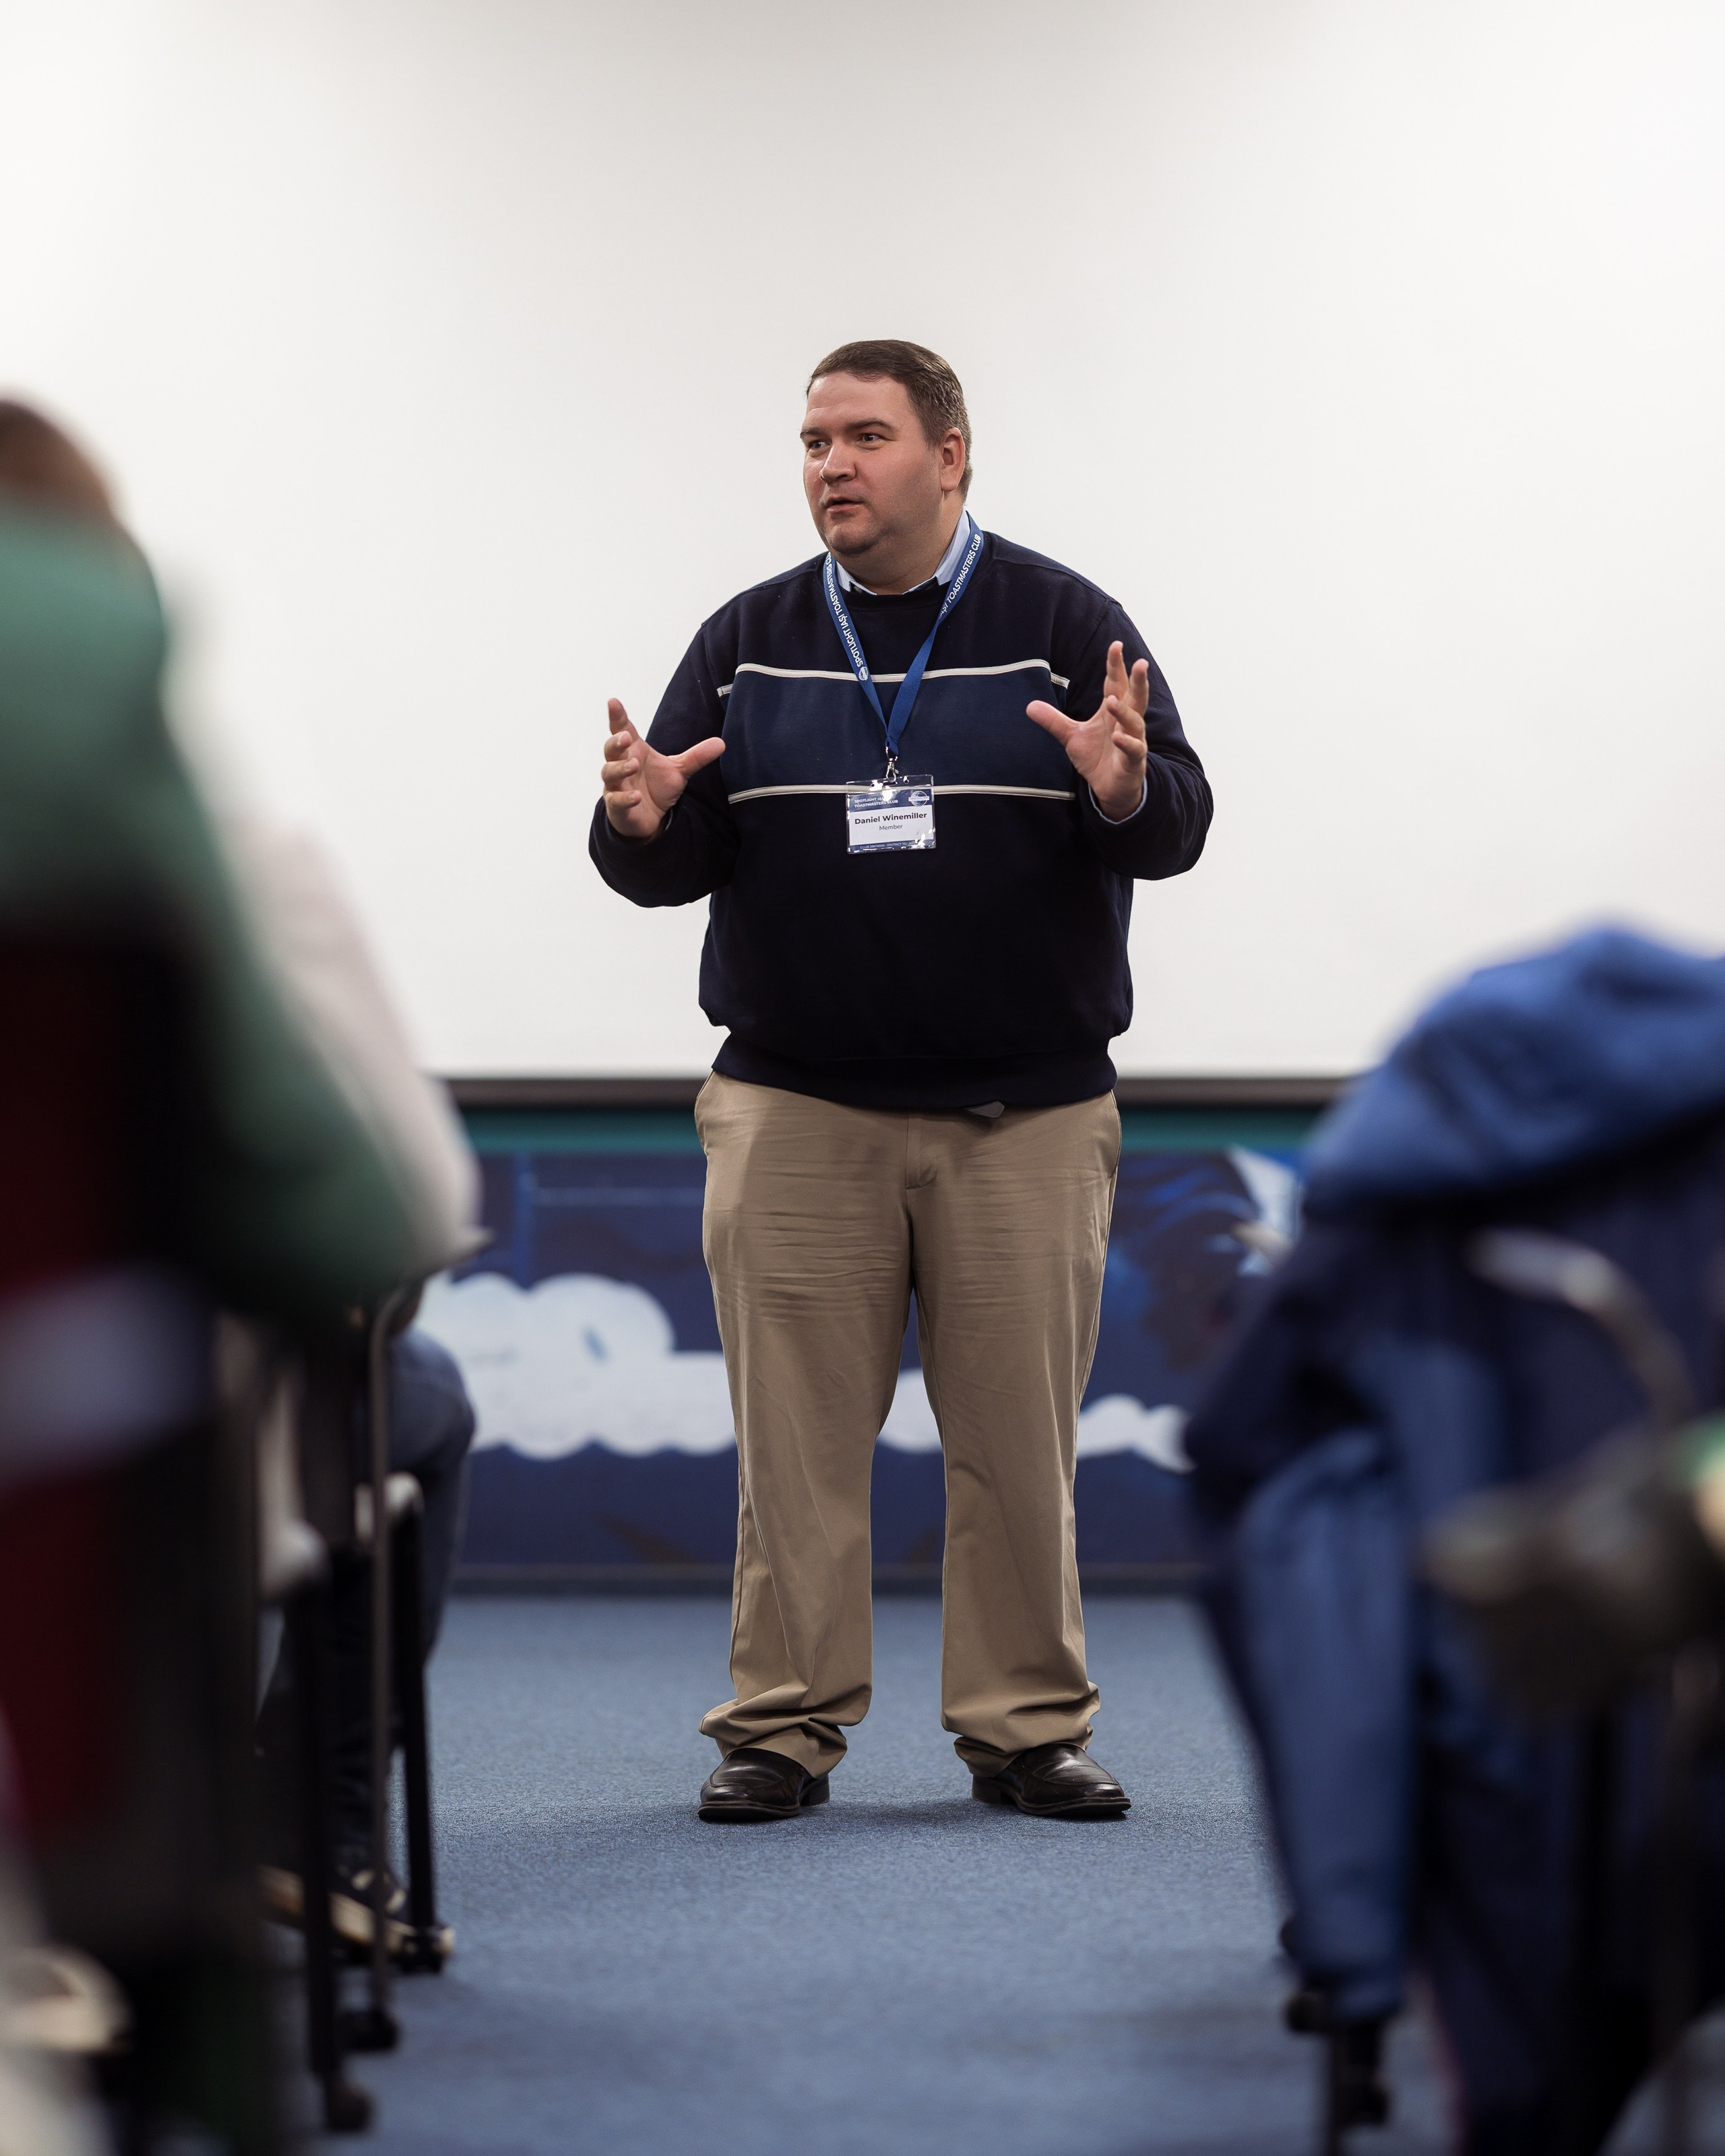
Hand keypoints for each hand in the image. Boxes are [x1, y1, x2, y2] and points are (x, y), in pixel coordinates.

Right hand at [601, 698, 724, 838]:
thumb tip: (721, 743)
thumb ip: (696, 757)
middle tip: (626, 737)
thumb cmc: (656, 788)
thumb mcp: (679, 770)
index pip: (622, 729)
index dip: (617, 715)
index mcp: (635, 750)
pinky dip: (625, 798)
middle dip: (616, 742)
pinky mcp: (617, 806)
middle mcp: (621, 765)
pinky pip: (616, 800)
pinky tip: (636, 796)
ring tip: (633, 765)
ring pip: (610, 772)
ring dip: (620, 768)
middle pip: (611, 749)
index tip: (613, 701)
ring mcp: (616, 785)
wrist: (650, 819)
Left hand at [1026, 642, 1148, 820]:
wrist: (1110, 789)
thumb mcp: (1071, 737)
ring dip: (1125, 711)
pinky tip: (1117, 737)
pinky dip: (1126, 743)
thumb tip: (1029, 706)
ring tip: (1113, 701)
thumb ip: (1054, 720)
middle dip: (1138, 680)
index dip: (1116, 666)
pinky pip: (1133, 749)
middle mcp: (1126, 722)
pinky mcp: (1133, 761)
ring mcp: (1133, 740)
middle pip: (1135, 697)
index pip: (1116, 684)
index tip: (1115, 645)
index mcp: (1113, 711)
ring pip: (1135, 721)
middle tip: (1141, 663)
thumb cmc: (1097, 758)